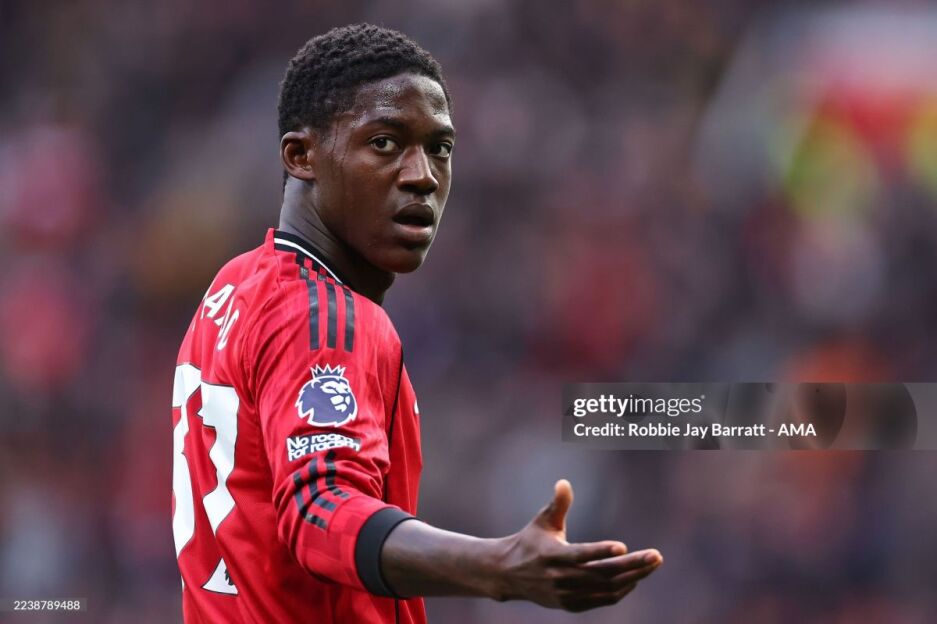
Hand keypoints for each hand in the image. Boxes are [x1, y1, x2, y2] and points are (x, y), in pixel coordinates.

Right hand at [492, 479, 661, 611]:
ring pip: (606, 589)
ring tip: (652, 564)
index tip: (622, 546)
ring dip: (633, 577)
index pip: (579, 555)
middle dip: (632, 565)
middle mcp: (559, 578)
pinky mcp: (570, 605)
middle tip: (656, 555)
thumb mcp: (541, 521)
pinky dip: (621, 590)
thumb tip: (564, 482)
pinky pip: (602, 599)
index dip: (600, 551)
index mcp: (551, 555)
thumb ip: (557, 504)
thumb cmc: (530, 541)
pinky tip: (635, 578)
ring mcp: (565, 594)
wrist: (508, 575)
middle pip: (601, 574)